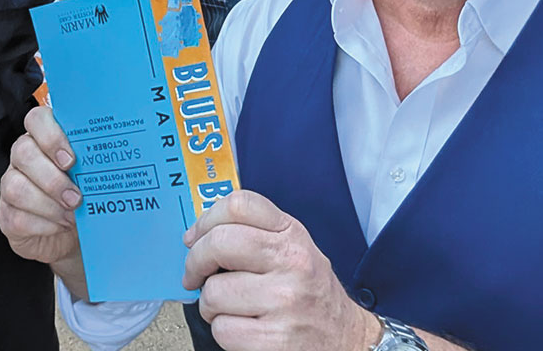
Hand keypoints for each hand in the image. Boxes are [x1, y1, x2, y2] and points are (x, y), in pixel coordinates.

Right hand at [0, 106, 81, 266]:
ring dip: (49, 204)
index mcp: (44, 137)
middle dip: (53, 178)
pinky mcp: (7, 215)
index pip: (37, 119)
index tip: (71, 160)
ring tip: (72, 214)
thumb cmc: (84, 195)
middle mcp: (23, 156)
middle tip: (77, 197)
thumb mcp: (92, 174)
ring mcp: (10, 184)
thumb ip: (97, 161)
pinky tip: (60, 225)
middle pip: (23, 152)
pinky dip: (43, 224)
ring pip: (16, 187)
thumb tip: (122, 160)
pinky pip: (17, 217)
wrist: (72, 234)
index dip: (51, 136)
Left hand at [182, 190, 376, 350]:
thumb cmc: (312, 294)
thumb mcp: (295, 249)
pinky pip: (222, 328)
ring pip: (213, 292)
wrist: (348, 339)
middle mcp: (291, 262)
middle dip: (195, 262)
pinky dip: (224, 331)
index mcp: (292, 235)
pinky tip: (242, 328)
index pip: (239, 205)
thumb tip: (197, 236)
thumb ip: (255, 233)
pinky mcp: (276, 338)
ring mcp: (284, 301)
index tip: (194, 237)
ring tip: (229, 307)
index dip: (206, 219)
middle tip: (195, 274)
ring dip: (210, 304)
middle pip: (218, 243)